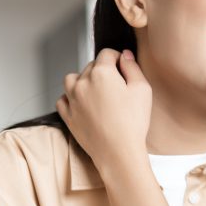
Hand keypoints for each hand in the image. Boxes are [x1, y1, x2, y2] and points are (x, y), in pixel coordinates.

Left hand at [56, 49, 151, 175]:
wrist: (118, 152)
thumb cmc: (132, 123)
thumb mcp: (142, 89)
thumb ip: (132, 67)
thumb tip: (124, 55)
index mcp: (102, 73)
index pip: (107, 53)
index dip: (117, 58)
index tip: (123, 67)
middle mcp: (82, 82)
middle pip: (90, 66)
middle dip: (103, 70)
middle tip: (116, 86)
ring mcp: (72, 99)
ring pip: (72, 79)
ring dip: (83, 80)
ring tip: (97, 92)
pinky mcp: (67, 115)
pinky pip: (63, 99)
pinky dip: (71, 97)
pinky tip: (84, 104)